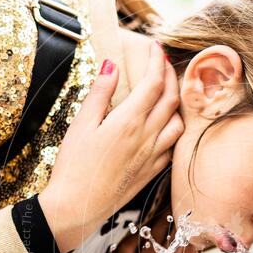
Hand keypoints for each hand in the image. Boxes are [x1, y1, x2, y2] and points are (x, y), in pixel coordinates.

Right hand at [38, 41, 182, 252]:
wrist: (78, 206)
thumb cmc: (73, 166)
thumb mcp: (81, 124)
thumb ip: (100, 93)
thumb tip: (112, 65)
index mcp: (129, 122)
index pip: (154, 83)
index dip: (158, 60)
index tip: (155, 46)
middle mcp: (147, 137)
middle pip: (171, 99)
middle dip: (170, 74)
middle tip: (163, 61)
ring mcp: (152, 156)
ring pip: (178, 122)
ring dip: (177, 102)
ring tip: (167, 90)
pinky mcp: (152, 171)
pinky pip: (172, 144)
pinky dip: (174, 128)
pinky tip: (164, 124)